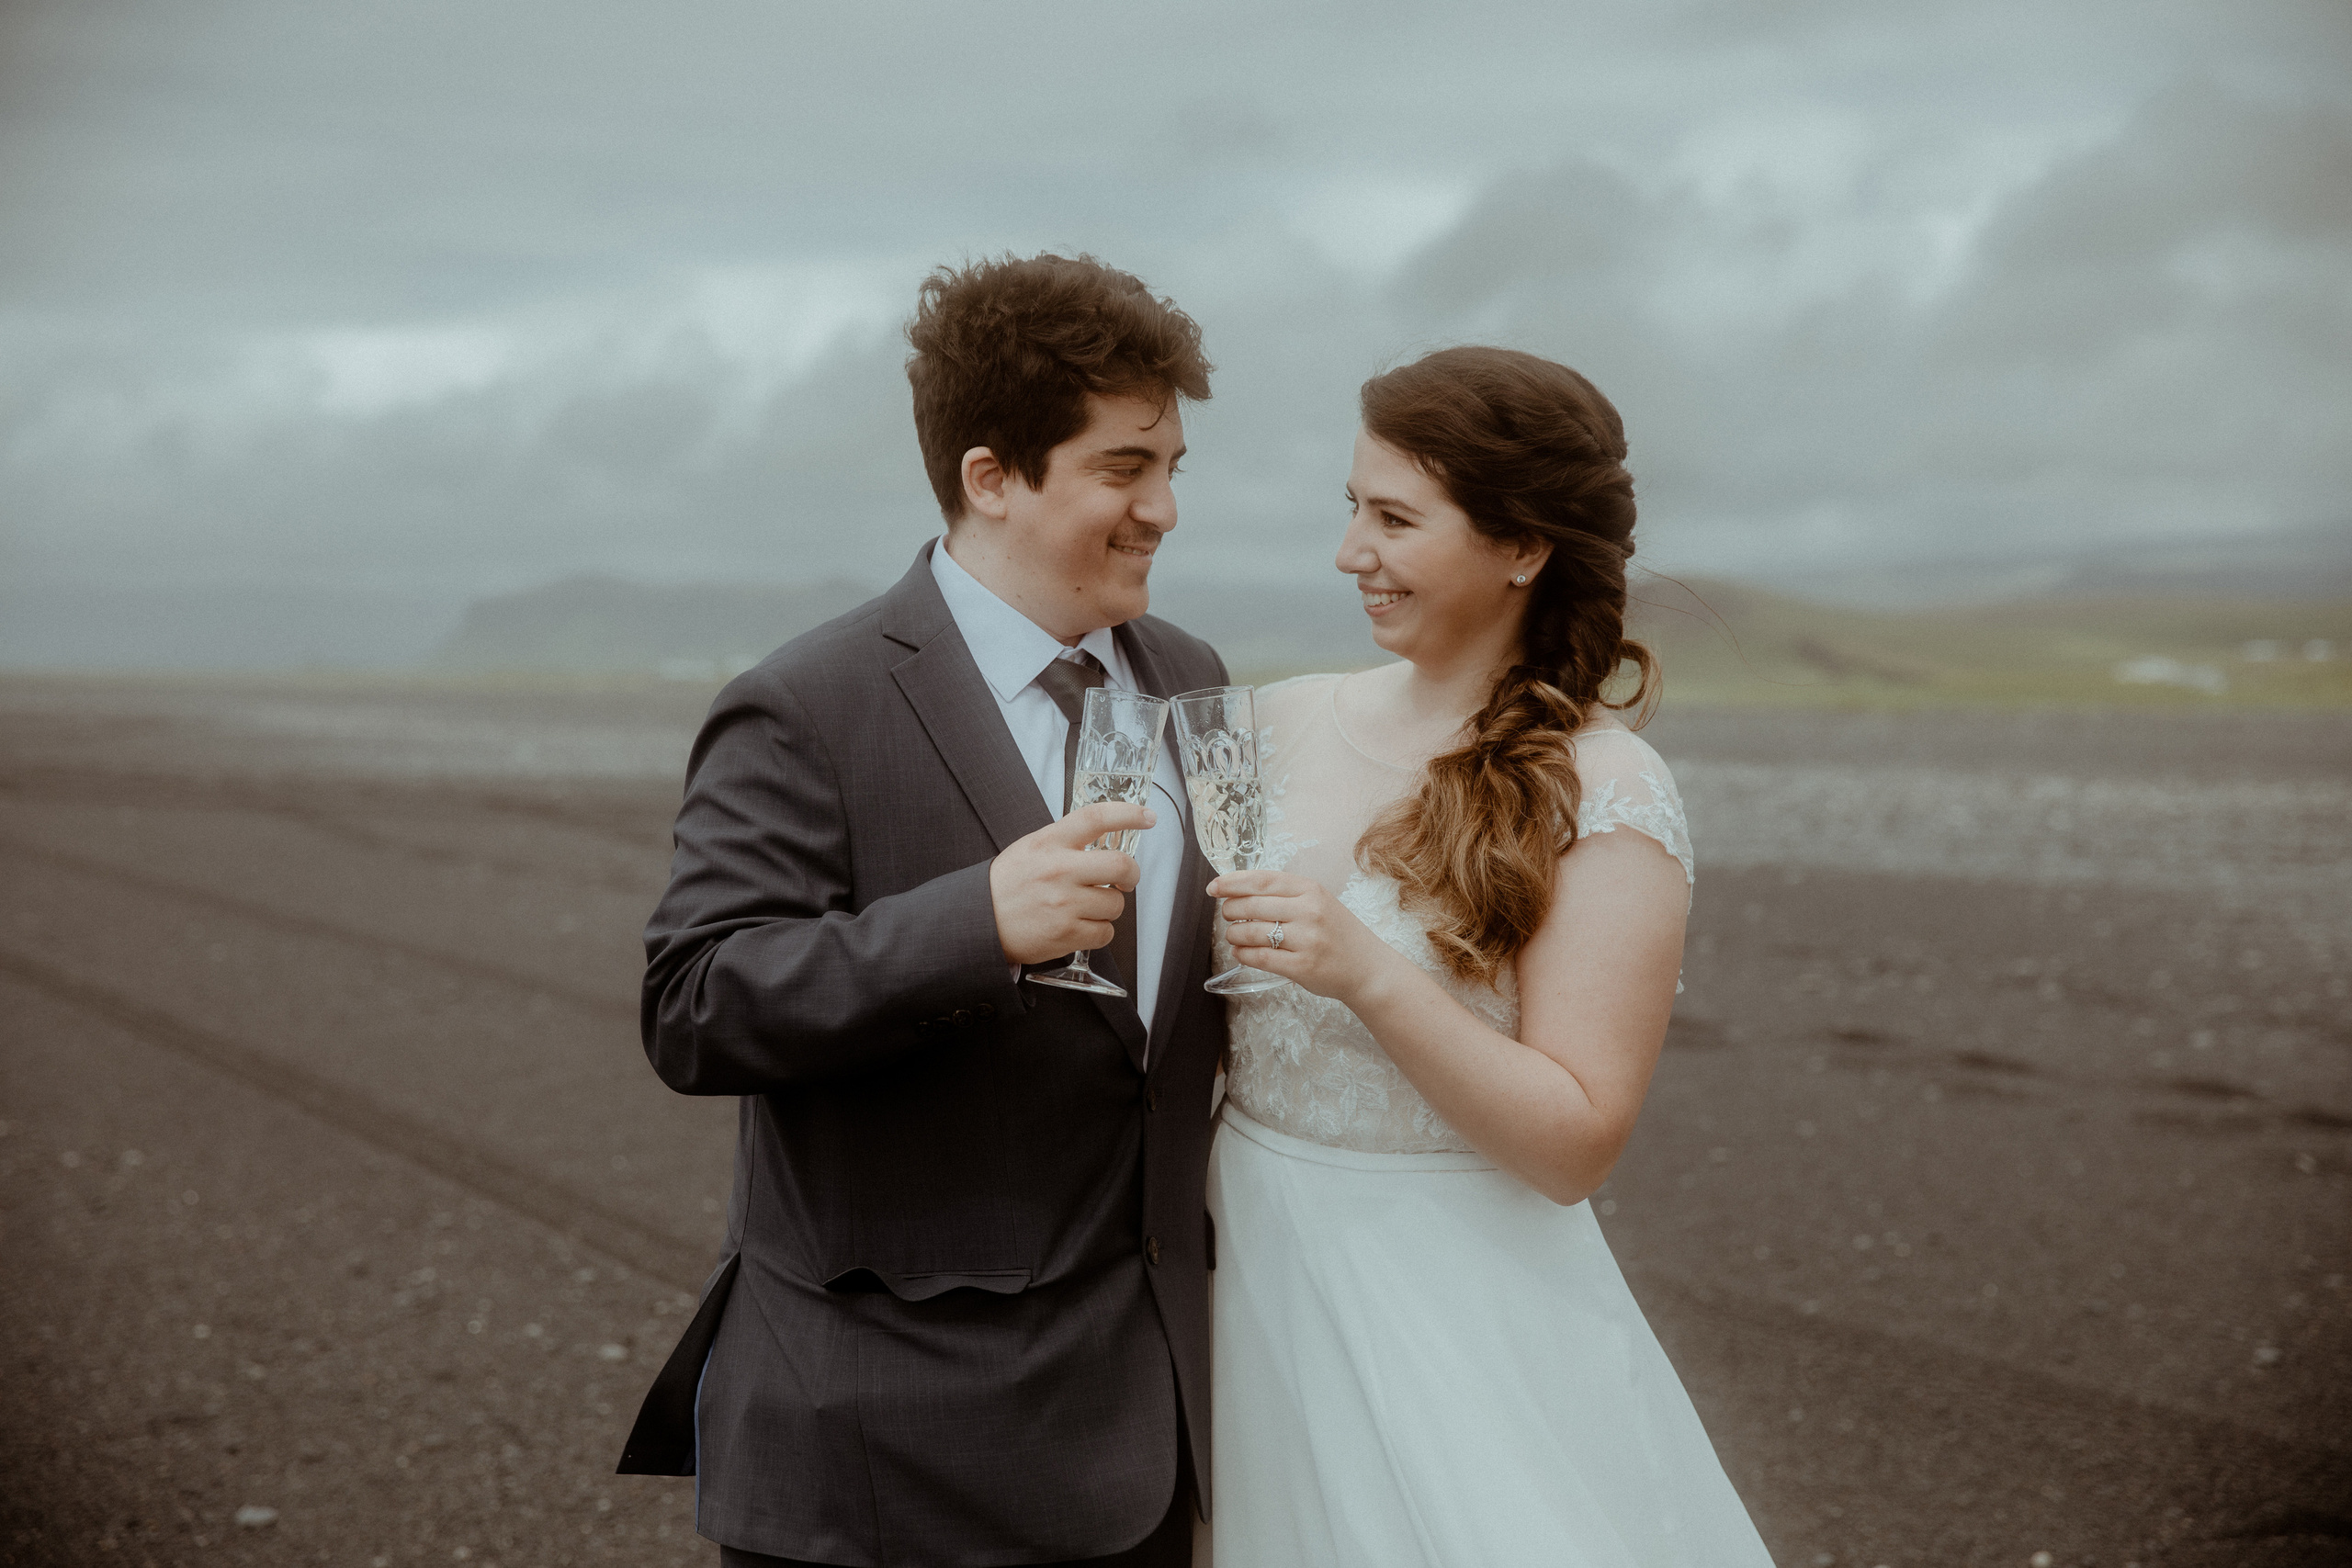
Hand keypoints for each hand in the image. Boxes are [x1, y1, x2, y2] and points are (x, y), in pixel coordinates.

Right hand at [991, 803, 1152, 965]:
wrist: (979, 921)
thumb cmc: (1007, 884)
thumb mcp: (1031, 848)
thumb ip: (1065, 841)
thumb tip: (1105, 838)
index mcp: (1049, 842)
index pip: (1096, 818)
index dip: (1128, 814)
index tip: (1147, 816)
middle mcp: (1059, 870)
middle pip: (1121, 865)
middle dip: (1132, 874)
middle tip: (1126, 879)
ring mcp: (1063, 903)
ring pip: (1115, 903)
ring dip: (1108, 907)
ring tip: (1087, 907)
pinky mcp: (1066, 933)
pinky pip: (1105, 932)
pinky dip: (1099, 931)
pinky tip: (1081, 925)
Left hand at [1207, 869, 1392, 1002]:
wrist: (1367, 968)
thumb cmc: (1338, 933)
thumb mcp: (1319, 902)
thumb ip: (1285, 895)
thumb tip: (1238, 892)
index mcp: (1311, 890)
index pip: (1262, 880)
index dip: (1232, 882)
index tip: (1213, 887)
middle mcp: (1309, 911)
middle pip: (1252, 905)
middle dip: (1230, 910)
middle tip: (1227, 915)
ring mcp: (1306, 940)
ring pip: (1251, 931)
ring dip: (1234, 933)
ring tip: (1234, 935)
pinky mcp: (1301, 967)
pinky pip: (1259, 957)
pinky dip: (1243, 954)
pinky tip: (1240, 952)